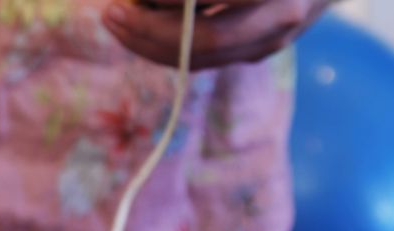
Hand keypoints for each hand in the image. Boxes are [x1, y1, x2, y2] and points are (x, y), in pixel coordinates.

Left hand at [103, 0, 333, 69]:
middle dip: (151, 31)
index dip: (177, 0)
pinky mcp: (258, 53)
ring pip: (202, 59)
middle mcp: (282, 17)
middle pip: (207, 40)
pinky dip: (167, 48)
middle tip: (112, 11)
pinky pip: (205, 61)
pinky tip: (138, 31)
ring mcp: (271, 41)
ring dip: (151, 44)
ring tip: (116, 19)